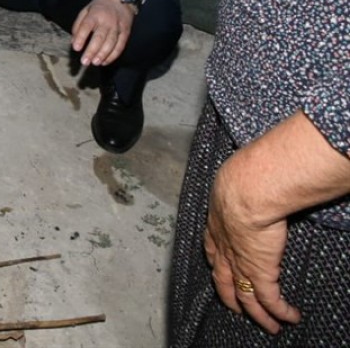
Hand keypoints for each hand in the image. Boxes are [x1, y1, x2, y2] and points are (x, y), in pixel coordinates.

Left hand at [70, 0, 134, 66]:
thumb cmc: (99, 7)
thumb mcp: (86, 10)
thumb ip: (78, 25)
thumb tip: (73, 41)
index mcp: (95, 14)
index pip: (87, 26)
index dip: (81, 37)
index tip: (76, 48)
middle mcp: (107, 21)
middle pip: (100, 37)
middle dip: (92, 51)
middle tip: (84, 62)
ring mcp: (118, 27)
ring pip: (111, 43)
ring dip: (102, 55)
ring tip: (95, 63)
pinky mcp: (126, 32)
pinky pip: (120, 46)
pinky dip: (113, 55)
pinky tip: (105, 62)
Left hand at [204, 151, 300, 333]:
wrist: (246, 191)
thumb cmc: (239, 180)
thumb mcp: (231, 185)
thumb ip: (237, 191)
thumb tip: (248, 178)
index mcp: (214, 229)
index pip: (214, 254)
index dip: (219, 267)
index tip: (222, 273)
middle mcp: (223, 251)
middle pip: (225, 283)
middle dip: (232, 299)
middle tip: (238, 310)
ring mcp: (240, 264)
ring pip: (247, 298)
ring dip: (259, 315)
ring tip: (270, 326)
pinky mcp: (260, 272)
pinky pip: (270, 300)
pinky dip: (280, 311)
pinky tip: (290, 317)